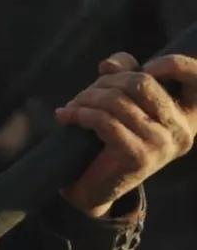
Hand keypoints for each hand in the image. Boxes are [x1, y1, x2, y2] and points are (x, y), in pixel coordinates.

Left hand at [55, 52, 196, 216]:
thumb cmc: (111, 135)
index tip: (143, 67)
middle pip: (141, 82)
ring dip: (86, 98)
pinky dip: (80, 114)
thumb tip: (111, 64)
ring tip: (72, 106)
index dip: (172, 63)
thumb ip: (124, 73)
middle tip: (85, 94)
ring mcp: (162, 144)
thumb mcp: (122, 100)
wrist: (97, 186)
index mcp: (188, 114)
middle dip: (106, 82)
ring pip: (117, 100)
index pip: (196, 75)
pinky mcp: (138, 156)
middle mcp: (182, 130)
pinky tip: (66, 117)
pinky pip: (104, 121)